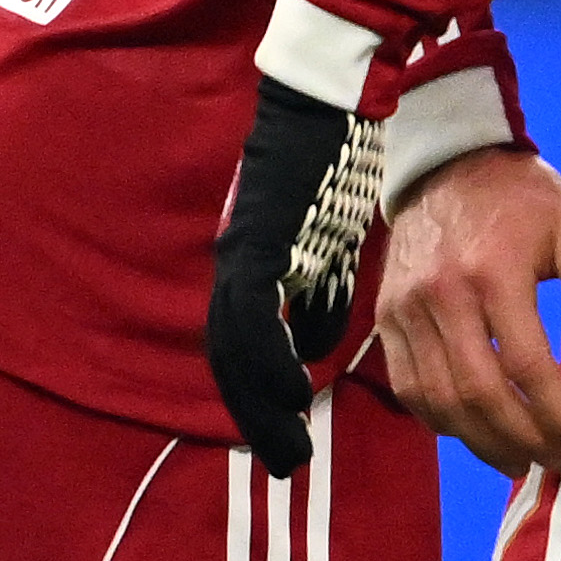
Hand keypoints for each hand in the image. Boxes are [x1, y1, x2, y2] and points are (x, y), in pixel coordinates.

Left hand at [208, 76, 387, 473]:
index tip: (284, 436)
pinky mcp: (260, 244)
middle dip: (256, 418)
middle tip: (287, 460)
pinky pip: (257, 318)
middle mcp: (233, 270)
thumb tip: (320, 345)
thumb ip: (321, 291)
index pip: (240, 351)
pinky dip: (272, 361)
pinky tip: (297, 389)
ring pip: (235, 350)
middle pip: (230, 363)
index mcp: (248, 269)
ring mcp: (242, 257)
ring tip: (293, 442)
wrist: (324, 99)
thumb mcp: (329, 237)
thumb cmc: (331, 160)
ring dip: (261, 404)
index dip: (256, 399)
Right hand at [373, 146, 560, 475]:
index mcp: (493, 273)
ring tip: (520, 459)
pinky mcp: (386, 320)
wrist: (449, 165)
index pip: (525, 363)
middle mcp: (442, 297)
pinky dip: (441, 420)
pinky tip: (475, 433)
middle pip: (476, 392)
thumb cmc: (523, 198)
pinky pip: (410, 388)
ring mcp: (406, 311)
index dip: (553, 411)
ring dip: (479, 440)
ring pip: (438, 399)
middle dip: (518, 437)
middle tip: (553, 462)